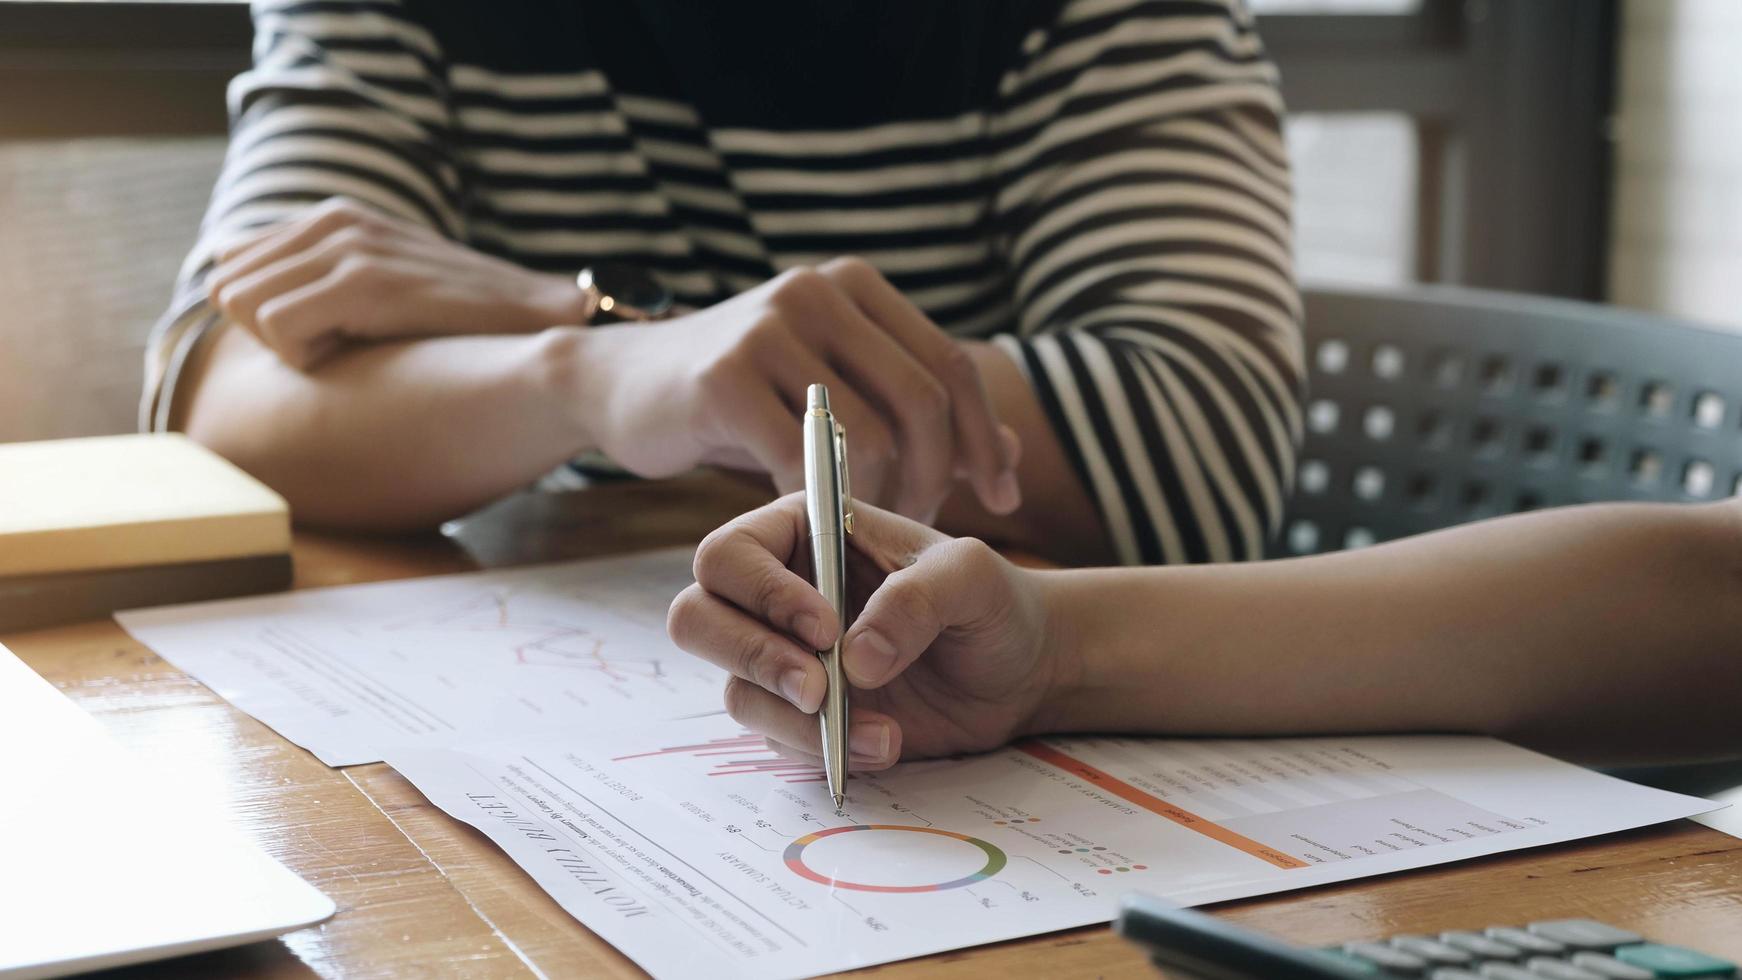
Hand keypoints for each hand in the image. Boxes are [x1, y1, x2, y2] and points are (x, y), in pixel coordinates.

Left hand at [206, 198, 585, 367]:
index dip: (264, 315)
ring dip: (288, 344)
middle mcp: (334, 221)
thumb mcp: (385, 285)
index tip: (323, 335)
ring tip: (354, 348)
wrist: (537, 323)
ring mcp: (348, 247)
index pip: (232, 263)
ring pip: (242, 305)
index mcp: (334, 218)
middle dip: (267, 332)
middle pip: (228, 287)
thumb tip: (235, 289)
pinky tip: (364, 355)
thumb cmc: (462, 325)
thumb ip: (320, 278)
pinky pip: (278, 328)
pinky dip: (307, 358)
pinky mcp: (363, 282)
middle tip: (336, 348)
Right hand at [572, 258, 1020, 521]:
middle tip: (920, 523)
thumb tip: (1018, 454)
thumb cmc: (742, 399)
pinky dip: (814, 504)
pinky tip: (803, 518)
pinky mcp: (724, 378)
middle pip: (923, 401)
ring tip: (863, 529)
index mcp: (856, 287)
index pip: (950, 366)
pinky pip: (800, 461)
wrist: (620, 386)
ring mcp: (768, 329)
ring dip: (879, 500)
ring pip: (870, 438)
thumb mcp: (836, 391)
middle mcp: (818, 293)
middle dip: (937, 477)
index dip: (985, 439)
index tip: (1004, 500)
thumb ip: (920, 416)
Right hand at [667, 493, 1069, 768]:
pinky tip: (885, 744)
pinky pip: (777, 737)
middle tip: (819, 688)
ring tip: (881, 732)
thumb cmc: (992, 600)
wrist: (1020, 670)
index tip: (826, 629)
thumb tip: (855, 661)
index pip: (730, 554)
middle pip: (697, 618)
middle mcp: (777, 591)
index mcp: (803, 531)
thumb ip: (916, 599)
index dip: (760, 593)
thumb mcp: (970, 577)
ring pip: (736, 688)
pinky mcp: (802, 713)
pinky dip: (824, 750)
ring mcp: (784, 656)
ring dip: (796, 719)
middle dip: (751, 657)